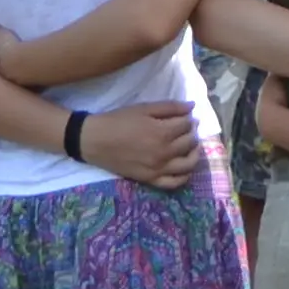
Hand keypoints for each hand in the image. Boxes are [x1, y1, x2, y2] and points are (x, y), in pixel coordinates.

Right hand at [86, 100, 210, 193]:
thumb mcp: (144, 108)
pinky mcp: (150, 179)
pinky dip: (184, 176)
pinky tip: (184, 166)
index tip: (185, 116)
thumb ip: (170, 107)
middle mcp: (164, 153)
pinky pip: (174, 182)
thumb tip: (192, 106)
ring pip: (188, 163)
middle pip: (190, 142)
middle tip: (186, 128)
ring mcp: (158, 169)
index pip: (187, 125)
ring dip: (194, 153)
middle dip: (191, 132)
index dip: (188, 118)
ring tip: (189, 146)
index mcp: (163, 132)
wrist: (94, 140)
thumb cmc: (118, 121)